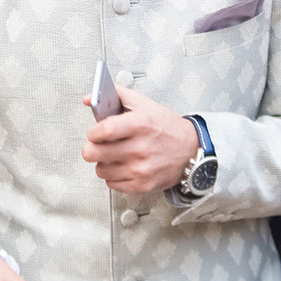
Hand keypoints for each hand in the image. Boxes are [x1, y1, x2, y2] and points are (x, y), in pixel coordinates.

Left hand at [81, 87, 199, 193]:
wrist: (191, 150)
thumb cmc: (166, 127)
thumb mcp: (144, 103)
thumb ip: (116, 95)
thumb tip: (89, 98)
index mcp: (141, 124)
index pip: (104, 130)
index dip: (93, 132)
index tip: (95, 133)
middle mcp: (141, 148)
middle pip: (95, 153)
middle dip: (91, 149)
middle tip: (97, 146)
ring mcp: (141, 169)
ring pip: (101, 170)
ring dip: (103, 163)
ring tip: (114, 156)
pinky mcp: (143, 185)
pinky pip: (112, 184)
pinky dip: (113, 176)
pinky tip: (123, 167)